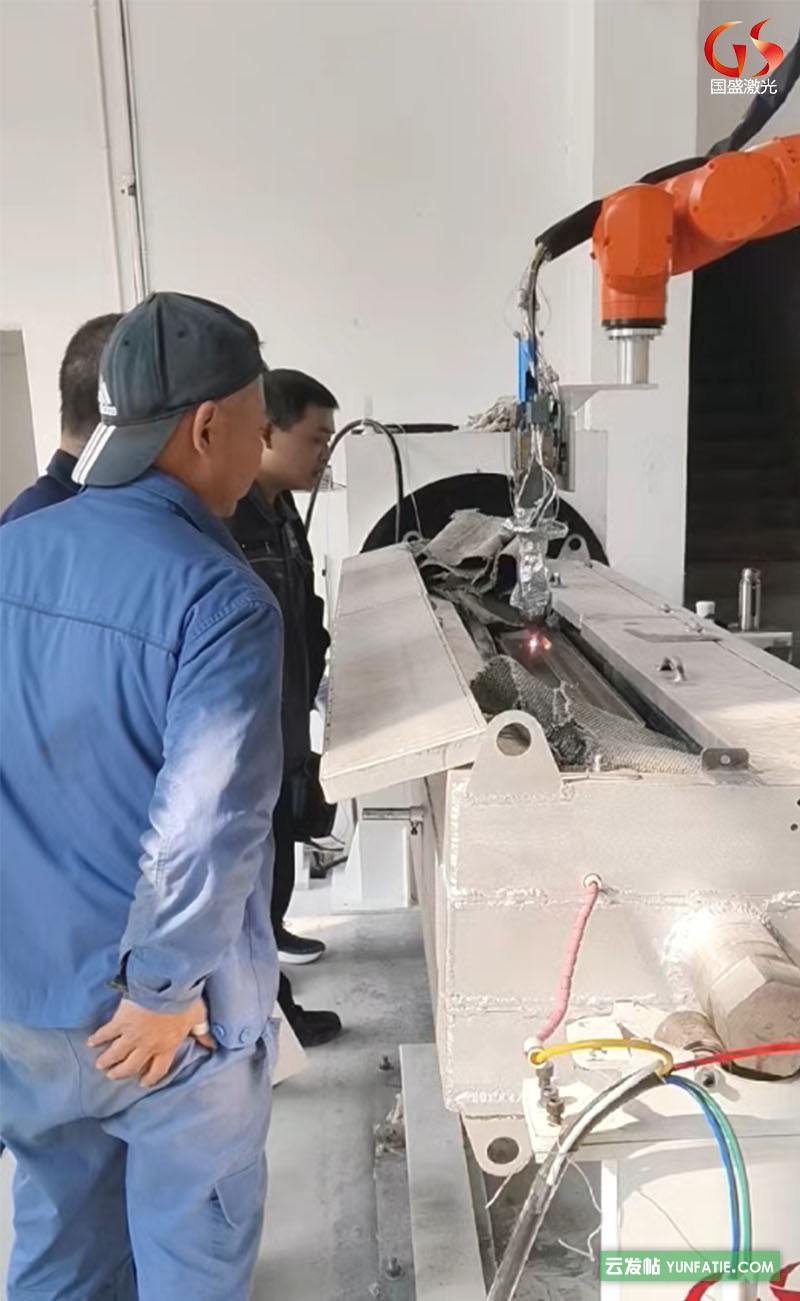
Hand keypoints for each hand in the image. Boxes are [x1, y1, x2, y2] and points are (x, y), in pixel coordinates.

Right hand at [87, 998, 214, 1087]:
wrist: (167, 985)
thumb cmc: (185, 1001)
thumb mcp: (198, 1018)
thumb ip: (203, 1033)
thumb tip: (214, 1046)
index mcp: (167, 1046)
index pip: (158, 1070)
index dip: (150, 1078)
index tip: (143, 1083)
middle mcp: (147, 1046)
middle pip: (132, 1066)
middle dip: (121, 1072)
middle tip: (113, 1075)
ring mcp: (132, 1035)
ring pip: (116, 1054)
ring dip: (108, 1060)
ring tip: (100, 1064)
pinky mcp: (120, 1022)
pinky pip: (106, 1034)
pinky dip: (97, 1038)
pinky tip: (90, 1042)